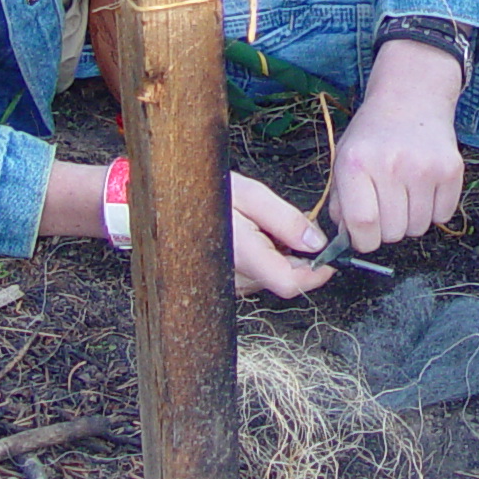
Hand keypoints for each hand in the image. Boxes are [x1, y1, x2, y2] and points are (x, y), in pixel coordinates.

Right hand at [37, 158, 335, 296]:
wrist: (149, 206)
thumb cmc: (198, 194)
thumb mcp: (248, 195)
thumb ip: (285, 220)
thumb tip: (316, 243)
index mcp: (243, 257)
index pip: (292, 284)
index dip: (317, 273)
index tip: (330, 255)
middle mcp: (236, 278)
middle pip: (285, 280)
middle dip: (299, 258)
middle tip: (292, 224)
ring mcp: (226, 283)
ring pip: (270, 277)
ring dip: (280, 256)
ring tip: (263, 222)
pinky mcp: (221, 280)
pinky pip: (255, 274)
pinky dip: (264, 257)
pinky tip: (251, 233)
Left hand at [329, 37, 466, 252]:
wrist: (411, 97)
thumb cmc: (373, 134)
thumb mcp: (344, 160)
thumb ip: (341, 202)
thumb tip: (348, 239)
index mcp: (356, 162)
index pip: (362, 223)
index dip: (362, 241)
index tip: (364, 238)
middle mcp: (390, 164)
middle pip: (392, 232)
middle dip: (387, 229)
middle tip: (386, 206)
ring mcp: (424, 167)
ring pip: (418, 228)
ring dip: (411, 220)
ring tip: (405, 193)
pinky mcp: (451, 169)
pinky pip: (442, 216)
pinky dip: (433, 211)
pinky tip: (424, 187)